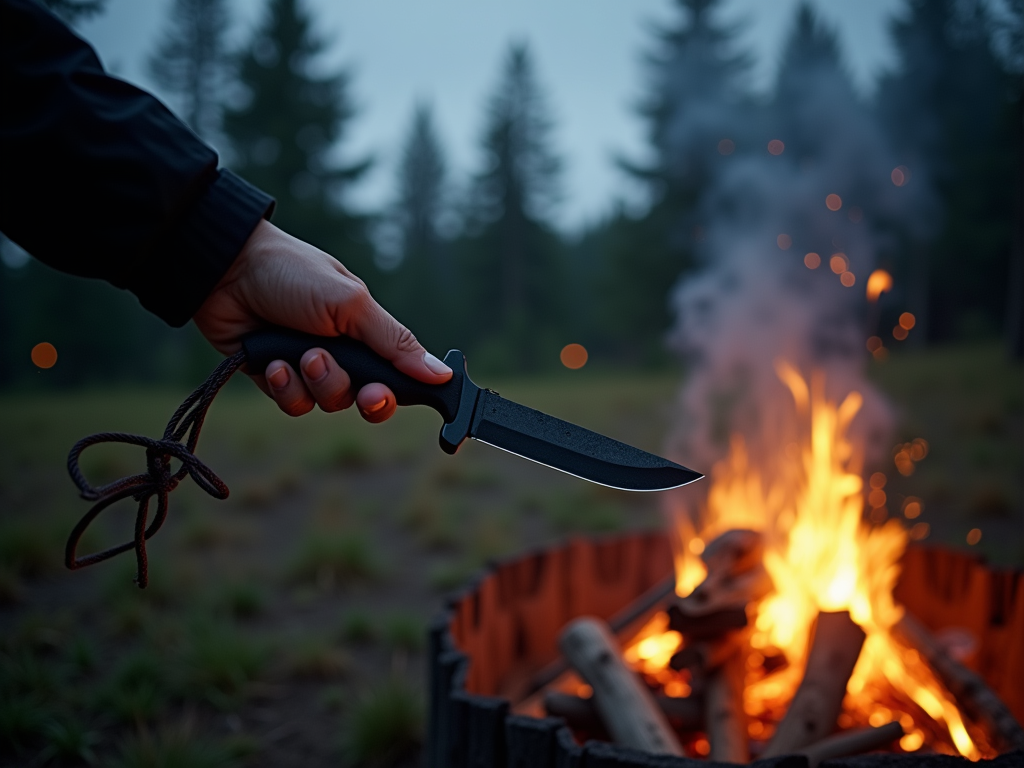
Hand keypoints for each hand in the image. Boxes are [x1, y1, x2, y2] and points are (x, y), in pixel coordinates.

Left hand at [193, 219, 451, 421]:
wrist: (226, 270)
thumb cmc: (294, 274)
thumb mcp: (352, 304)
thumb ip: (395, 343)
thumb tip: (441, 375)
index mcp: (367, 334)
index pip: (398, 376)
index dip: (400, 394)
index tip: (395, 397)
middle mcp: (343, 354)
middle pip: (366, 400)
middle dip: (362, 396)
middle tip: (362, 391)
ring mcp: (308, 369)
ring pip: (328, 403)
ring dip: (318, 382)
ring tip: (301, 354)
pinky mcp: (275, 380)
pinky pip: (293, 404)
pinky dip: (285, 386)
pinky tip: (274, 362)